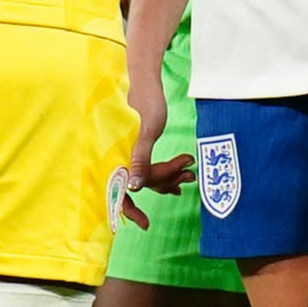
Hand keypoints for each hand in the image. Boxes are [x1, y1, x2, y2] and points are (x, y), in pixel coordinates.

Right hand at [118, 76, 190, 225]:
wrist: (144, 82)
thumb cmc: (146, 102)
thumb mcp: (147, 130)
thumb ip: (140, 158)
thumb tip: (133, 187)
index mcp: (117, 156)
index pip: (120, 192)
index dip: (130, 211)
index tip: (145, 224)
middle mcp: (119, 158)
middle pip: (141, 184)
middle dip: (166, 182)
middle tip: (189, 175)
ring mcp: (128, 154)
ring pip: (148, 177)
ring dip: (170, 177)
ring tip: (190, 172)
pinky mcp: (136, 150)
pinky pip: (150, 168)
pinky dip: (166, 171)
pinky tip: (181, 173)